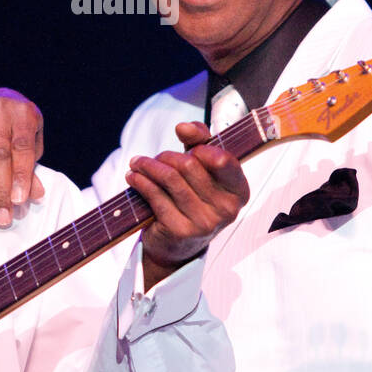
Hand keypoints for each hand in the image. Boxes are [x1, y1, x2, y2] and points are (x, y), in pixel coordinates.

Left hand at [126, 121, 249, 289]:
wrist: (178, 244)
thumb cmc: (193, 198)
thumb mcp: (203, 168)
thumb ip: (200, 140)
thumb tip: (183, 127)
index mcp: (238, 191)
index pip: (223, 159)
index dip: (201, 147)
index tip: (187, 145)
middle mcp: (226, 209)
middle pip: (189, 165)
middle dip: (166, 156)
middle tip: (155, 159)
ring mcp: (204, 222)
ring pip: (170, 178)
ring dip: (148, 166)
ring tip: (138, 163)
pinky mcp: (180, 230)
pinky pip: (155, 195)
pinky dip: (140, 181)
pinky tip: (133, 177)